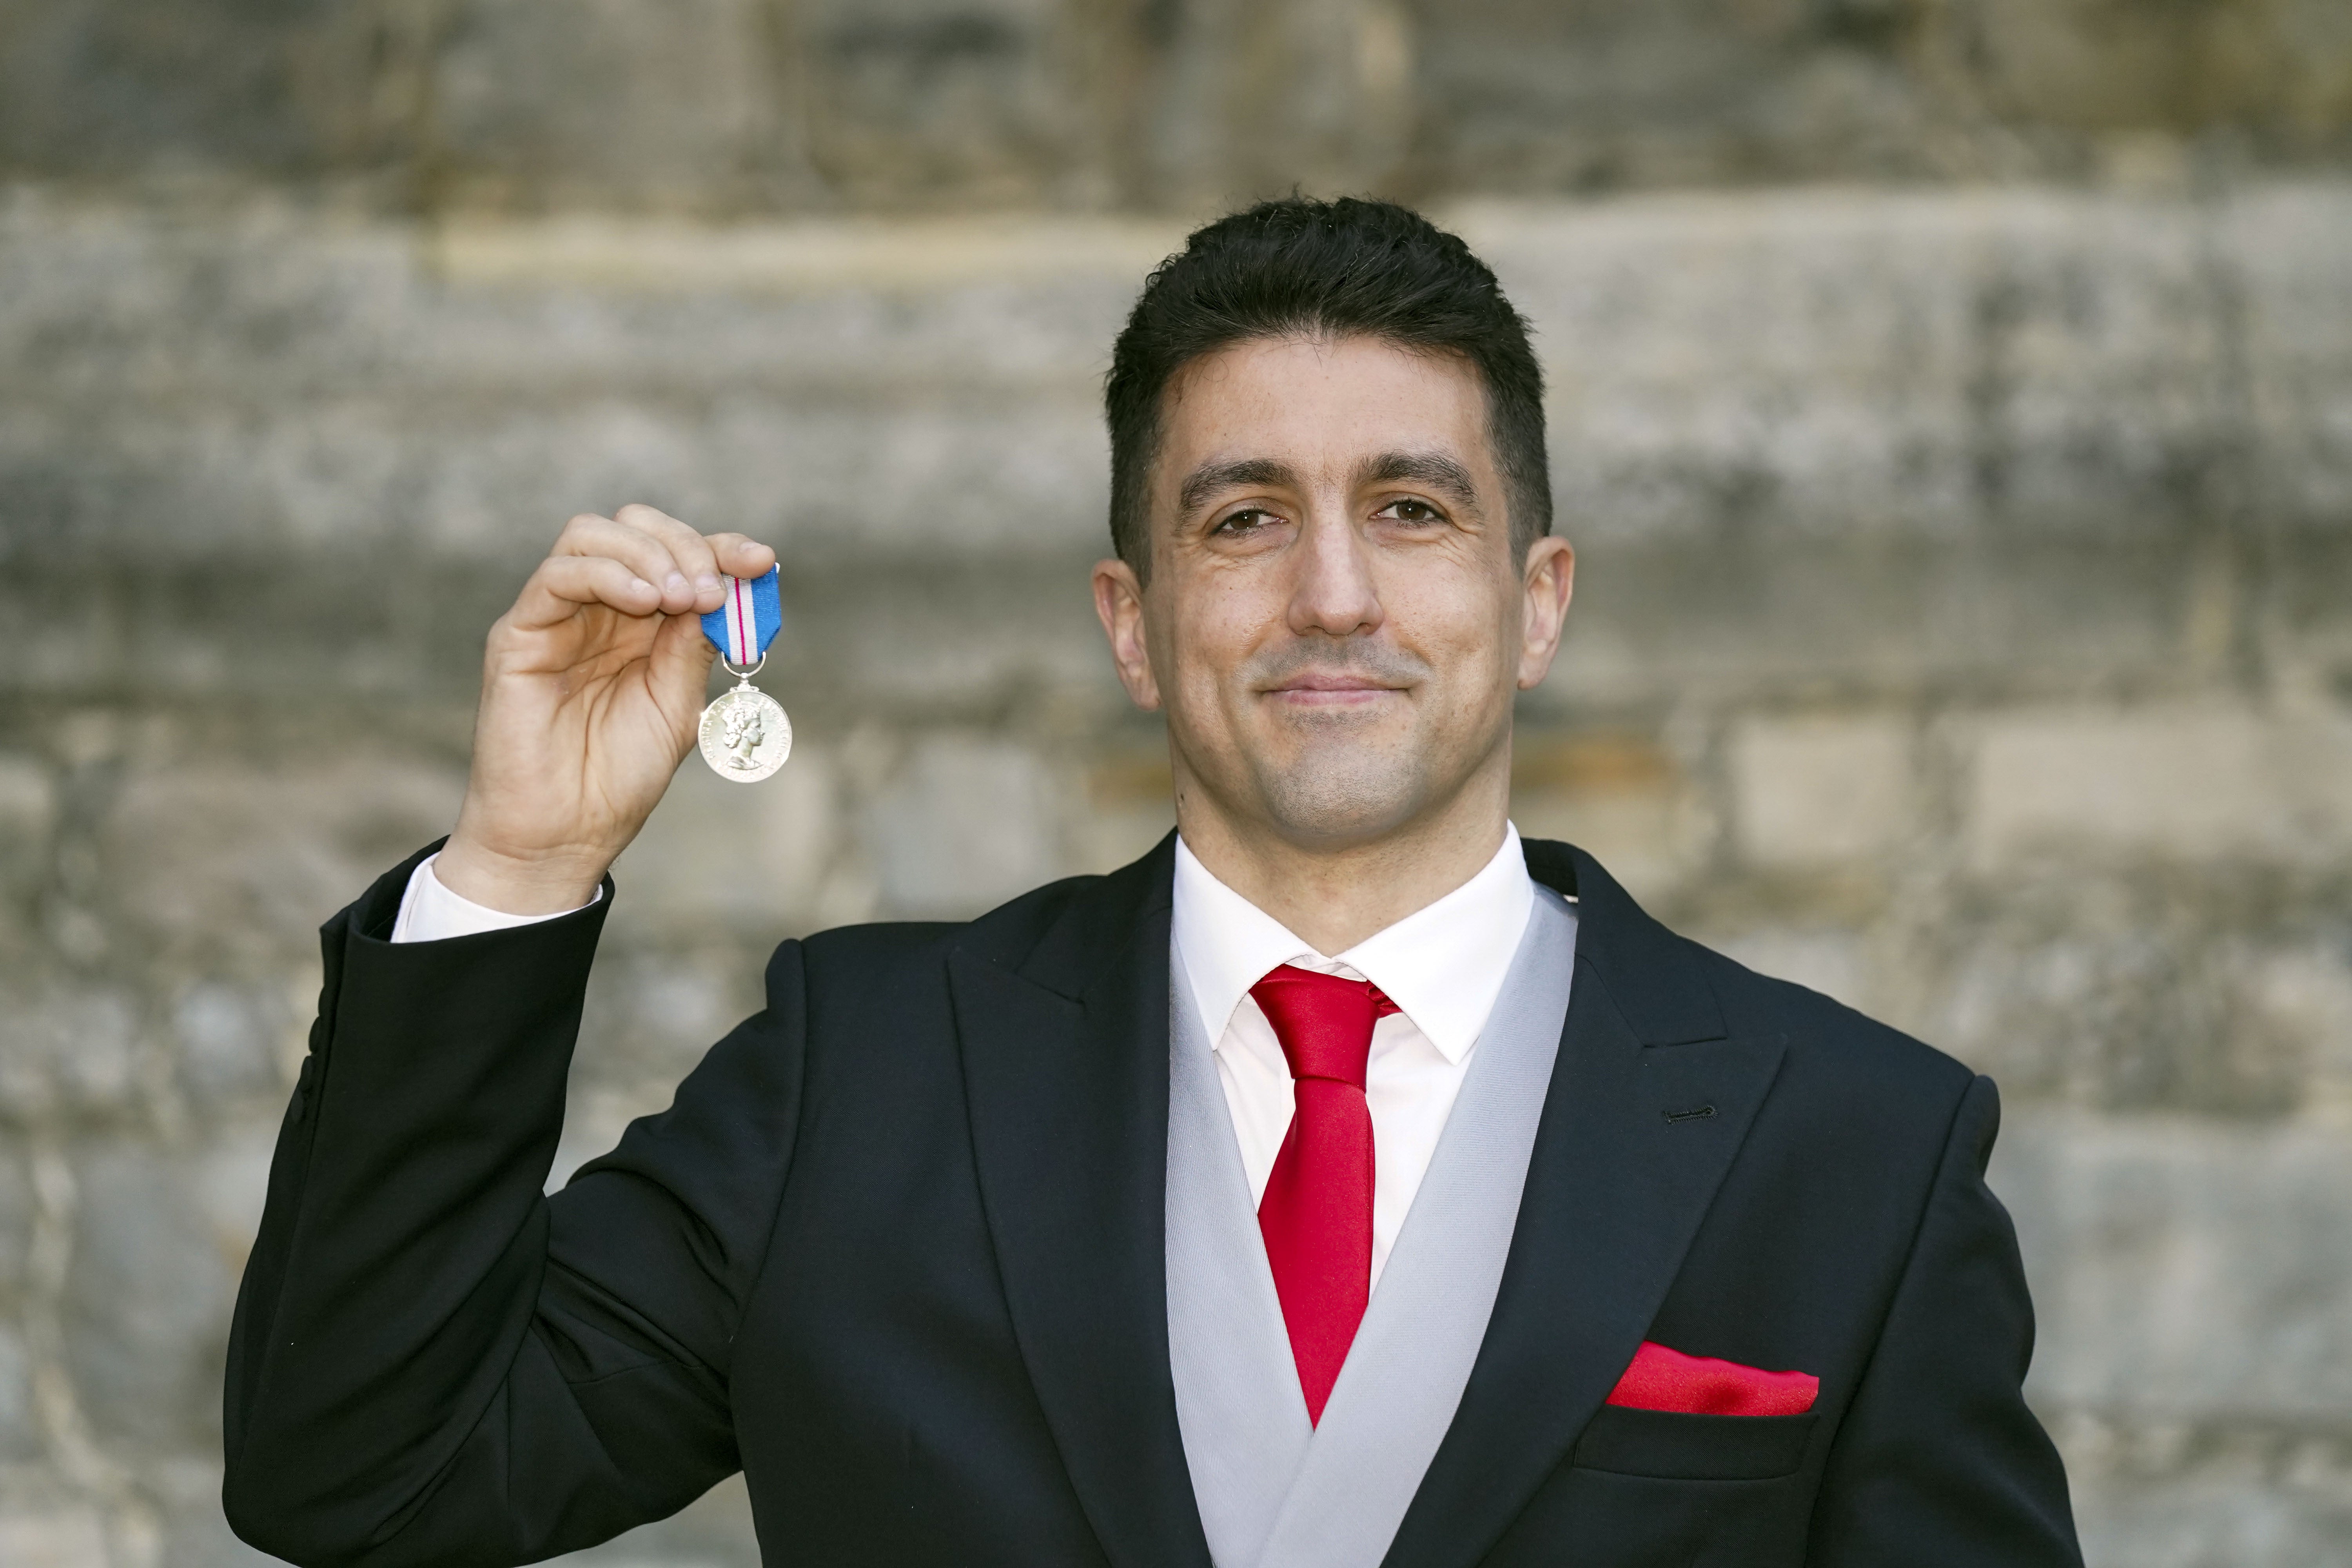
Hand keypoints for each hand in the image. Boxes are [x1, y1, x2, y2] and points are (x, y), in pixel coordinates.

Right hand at [435, 506, 776, 913]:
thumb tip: (721, 590)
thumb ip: (694, 645)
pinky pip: (557, 576)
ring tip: (678, 598)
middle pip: (635, 528)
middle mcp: (598, 609)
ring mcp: (556, 617)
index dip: (721, 548)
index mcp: (643, 623)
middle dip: (684, 545)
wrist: (565, 833)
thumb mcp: (678, 705)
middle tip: (709, 591)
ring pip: (591, 535)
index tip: (759, 561)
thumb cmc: (620, 776)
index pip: (679, 555)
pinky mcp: (518, 633)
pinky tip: (643, 599)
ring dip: (648, 554)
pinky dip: (606, 572)